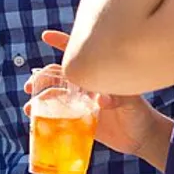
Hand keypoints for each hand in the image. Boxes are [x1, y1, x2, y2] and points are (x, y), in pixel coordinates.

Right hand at [33, 31, 165, 157]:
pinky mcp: (79, 121)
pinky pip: (58, 118)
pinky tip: (35, 120)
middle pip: (58, 75)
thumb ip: (117, 97)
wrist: (143, 137)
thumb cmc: (140, 112)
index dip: (62, 42)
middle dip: (42, 76)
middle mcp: (86, 86)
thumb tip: (101, 100)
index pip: (79, 54)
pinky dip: (44, 118)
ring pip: (54, 95)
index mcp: (97, 73)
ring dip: (39, 98)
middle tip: (32, 85)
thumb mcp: (132, 101)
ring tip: (30, 106)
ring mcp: (80, 103)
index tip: (46, 36)